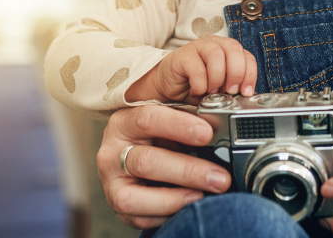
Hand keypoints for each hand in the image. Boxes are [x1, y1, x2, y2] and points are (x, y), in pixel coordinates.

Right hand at [97, 104, 233, 228]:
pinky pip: (139, 218)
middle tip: (220, 178)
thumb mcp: (171, 116)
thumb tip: (220, 121)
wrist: (138, 155)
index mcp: (125, 122)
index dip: (179, 126)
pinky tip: (188, 206)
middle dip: (188, 171)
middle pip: (147, 162)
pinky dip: (167, 215)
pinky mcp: (118, 206)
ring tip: (203, 196)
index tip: (207, 133)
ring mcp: (112, 182)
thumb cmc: (159, 134)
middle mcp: (112, 152)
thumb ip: (189, 114)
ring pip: (135, 197)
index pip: (148, 119)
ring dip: (175, 199)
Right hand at [127, 35, 257, 102]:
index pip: (247, 57)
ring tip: (212, 91)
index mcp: (228, 52)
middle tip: (230, 91)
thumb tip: (245, 97)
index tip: (246, 92)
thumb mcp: (219, 89)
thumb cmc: (195, 85)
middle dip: (236, 74)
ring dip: (218, 78)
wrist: (168, 85)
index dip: (250, 74)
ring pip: (217, 55)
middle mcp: (216, 45)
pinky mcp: (183, 55)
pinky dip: (200, 84)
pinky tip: (197, 91)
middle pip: (235, 50)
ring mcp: (199, 47)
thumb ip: (232, 89)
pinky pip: (197, 68)